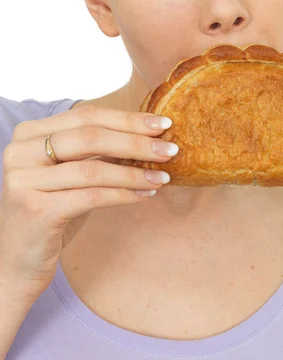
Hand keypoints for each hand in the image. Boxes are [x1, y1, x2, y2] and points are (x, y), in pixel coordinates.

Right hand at [0, 104, 176, 301]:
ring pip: (93, 169)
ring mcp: (23, 180)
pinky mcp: (35, 210)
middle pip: (90, 136)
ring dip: (135, 172)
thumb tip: (150, 135)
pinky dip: (124, 194)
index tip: (163, 123)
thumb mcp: (73, 173)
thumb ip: (100, 151)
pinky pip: (91, 196)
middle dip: (136, 141)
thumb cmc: (53, 209)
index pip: (86, 115)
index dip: (128, 118)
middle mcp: (21, 151)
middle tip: (170, 148)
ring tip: (163, 176)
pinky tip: (145, 195)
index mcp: (30, 133)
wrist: (18, 262)